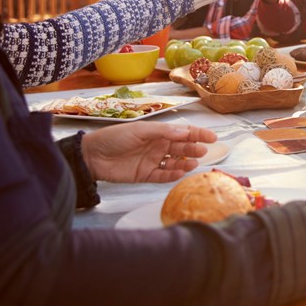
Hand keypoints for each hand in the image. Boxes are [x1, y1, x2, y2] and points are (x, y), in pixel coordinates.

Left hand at [80, 122, 216, 182]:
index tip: (212, 137)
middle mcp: (158, 146)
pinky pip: (163, 176)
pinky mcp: (145, 175)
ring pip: (175, 162)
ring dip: (185, 163)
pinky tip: (179, 173)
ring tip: (192, 164)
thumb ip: (163, 132)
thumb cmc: (115, 138)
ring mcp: (153, 161)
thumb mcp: (140, 130)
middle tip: (202, 151)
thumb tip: (185, 132)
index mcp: (158, 132)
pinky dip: (172, 175)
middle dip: (194, 149)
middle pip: (182, 148)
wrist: (92, 156)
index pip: (183, 132)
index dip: (198, 134)